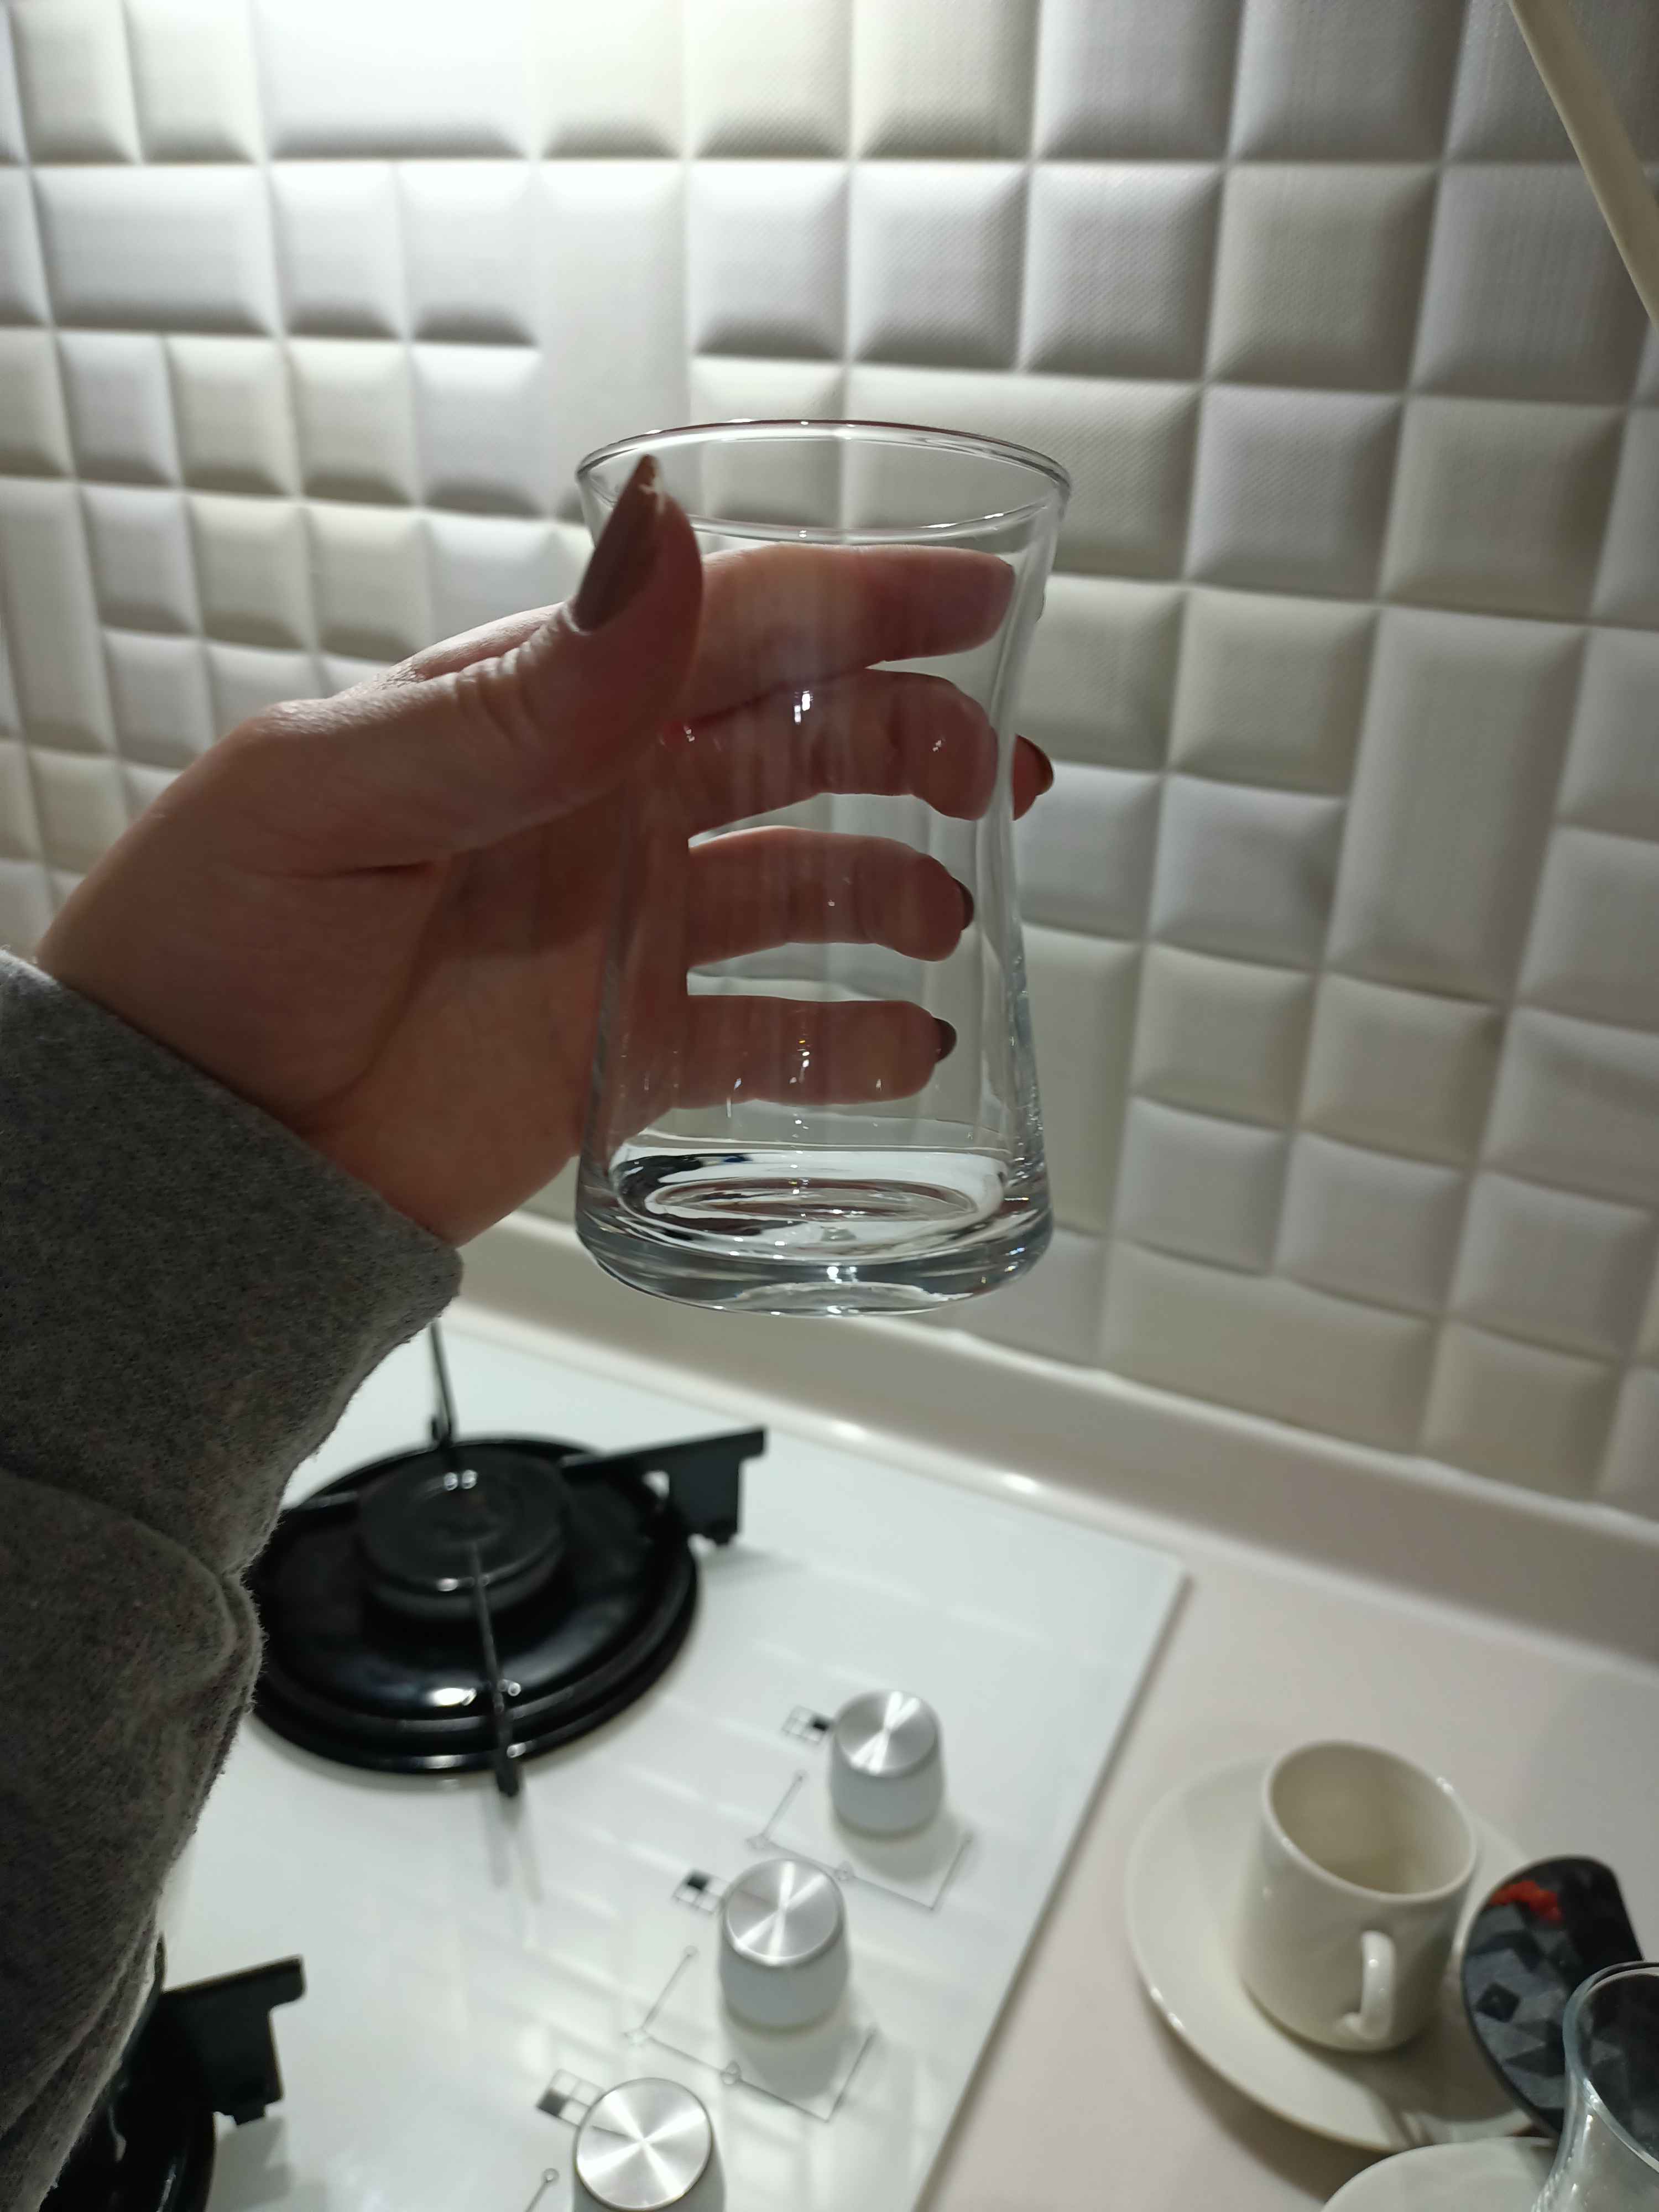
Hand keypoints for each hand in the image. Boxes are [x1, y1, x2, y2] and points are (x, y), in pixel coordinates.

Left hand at [39, 464, 1051, 1244]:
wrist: (183, 1153)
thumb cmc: (211, 947)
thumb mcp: (335, 799)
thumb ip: (513, 702)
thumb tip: (662, 549)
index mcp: (534, 713)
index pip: (722, 623)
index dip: (859, 600)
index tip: (983, 597)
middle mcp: (595, 807)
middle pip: (793, 744)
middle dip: (908, 743)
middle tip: (996, 781)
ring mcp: (620, 930)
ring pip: (803, 884)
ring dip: (893, 888)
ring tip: (947, 922)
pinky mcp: (628, 1053)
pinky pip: (769, 1035)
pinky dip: (848, 1041)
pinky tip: (904, 1049)